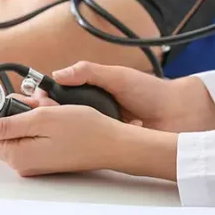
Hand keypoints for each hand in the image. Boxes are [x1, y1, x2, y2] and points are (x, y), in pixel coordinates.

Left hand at [0, 104, 177, 179]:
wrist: (113, 143)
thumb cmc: (84, 130)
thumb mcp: (41, 119)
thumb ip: (5, 125)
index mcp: (17, 155)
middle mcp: (22, 162)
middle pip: (0, 130)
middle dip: (13, 110)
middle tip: (37, 102)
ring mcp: (33, 160)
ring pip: (17, 128)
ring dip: (29, 113)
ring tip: (50, 106)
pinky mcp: (44, 156)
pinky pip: (31, 132)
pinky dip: (40, 120)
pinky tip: (54, 113)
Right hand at [37, 61, 214, 132]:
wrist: (178, 115)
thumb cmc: (151, 92)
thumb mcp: (117, 76)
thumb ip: (89, 72)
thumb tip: (60, 73)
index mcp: (95, 89)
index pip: (62, 92)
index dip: (47, 96)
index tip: (36, 100)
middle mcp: (95, 107)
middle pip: (64, 112)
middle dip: (49, 114)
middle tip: (38, 115)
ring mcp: (101, 125)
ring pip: (73, 128)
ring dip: (61, 128)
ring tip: (48, 128)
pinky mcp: (109, 141)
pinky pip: (89, 141)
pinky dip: (79, 141)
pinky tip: (68, 142)